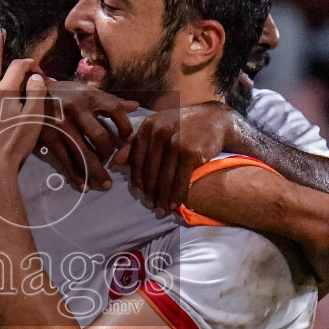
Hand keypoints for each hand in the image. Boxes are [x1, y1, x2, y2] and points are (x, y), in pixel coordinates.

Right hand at [38, 81, 136, 191]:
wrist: (31, 95)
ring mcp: (62, 126)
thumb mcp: (87, 92)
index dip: (125, 126)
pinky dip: (76, 176)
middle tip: (114, 164)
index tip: (129, 140)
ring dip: (96, 172)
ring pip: (84, 153)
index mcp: (89, 96)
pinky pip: (66, 161)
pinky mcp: (50, 139)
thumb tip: (136, 106)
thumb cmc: (65, 94)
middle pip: (100, 136)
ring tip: (105, 184)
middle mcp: (77, 110)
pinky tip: (85, 186)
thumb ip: (111, 101)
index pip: (115, 109)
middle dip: (109, 154)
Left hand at [112, 100, 234, 214]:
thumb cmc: (183, 125)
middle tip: (151, 206)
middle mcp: (160, 133)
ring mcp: (176, 142)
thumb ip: (136, 143)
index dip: (137, 179)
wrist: (214, 118)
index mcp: (148, 127)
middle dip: (150, 192)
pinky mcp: (192, 152)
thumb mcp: (158, 127)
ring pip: (165, 178)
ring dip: (163, 198)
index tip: (139, 194)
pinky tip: (175, 204)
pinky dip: (177, 195)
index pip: (137, 158)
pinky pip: (181, 180)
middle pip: (150, 171)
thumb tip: (115, 161)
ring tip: (162, 210)